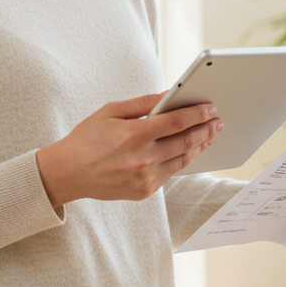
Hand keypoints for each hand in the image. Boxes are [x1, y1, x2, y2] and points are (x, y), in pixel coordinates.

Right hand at [36, 92, 222, 207]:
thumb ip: (142, 103)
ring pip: (182, 160)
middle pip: (185, 142)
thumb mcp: (110, 111)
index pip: (176, 121)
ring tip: (209, 135)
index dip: (197, 113)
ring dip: (199, 146)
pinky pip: (170, 173)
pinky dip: (183, 160)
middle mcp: (142, 158)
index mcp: (134, 134)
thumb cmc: (87, 138)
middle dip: (205, 130)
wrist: (68, 173)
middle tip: (218, 121)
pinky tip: (189, 151)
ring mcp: (144, 178)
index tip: (210, 107)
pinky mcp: (144, 191)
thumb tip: (168, 95)